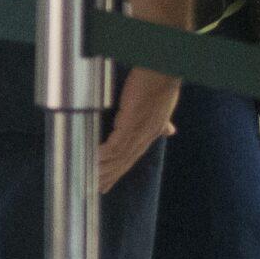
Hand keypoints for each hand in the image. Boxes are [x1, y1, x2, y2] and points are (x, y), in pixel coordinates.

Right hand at [98, 70, 179, 192]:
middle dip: (110, 176)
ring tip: (89, 177)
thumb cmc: (161, 84)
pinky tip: (94, 159)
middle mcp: (145, 135)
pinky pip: (116, 143)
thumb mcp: (163, 106)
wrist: (164, 69)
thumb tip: (170, 131)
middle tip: (96, 188)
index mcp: (150, 132)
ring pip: (119, 156)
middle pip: (125, 162)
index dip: (120, 170)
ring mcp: (139, 130)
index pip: (132, 157)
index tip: (108, 182)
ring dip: (104, 168)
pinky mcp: (132, 122)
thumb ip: (162, 121)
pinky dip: (105, 153)